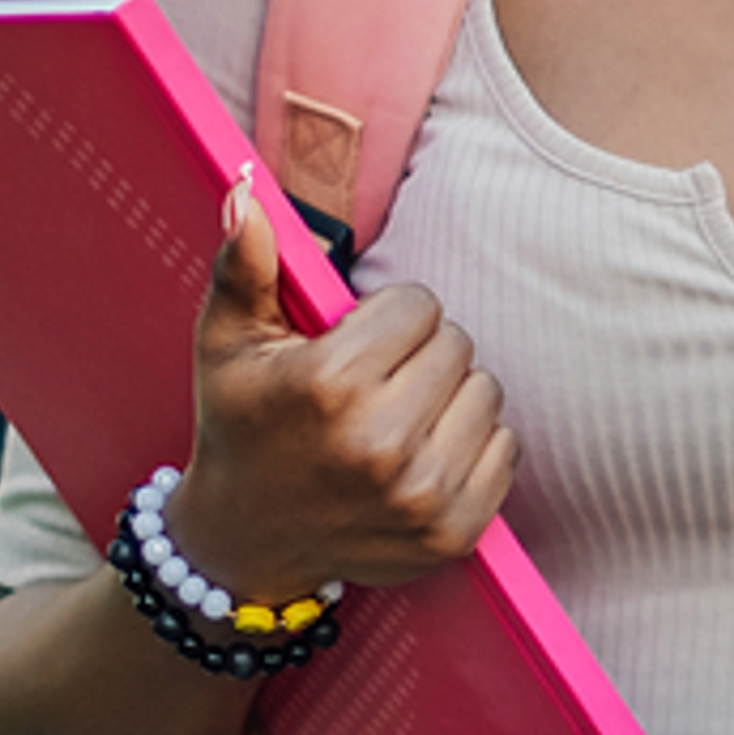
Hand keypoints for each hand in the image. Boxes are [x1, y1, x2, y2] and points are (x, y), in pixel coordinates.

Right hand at [167, 174, 517, 609]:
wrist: (245, 541)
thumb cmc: (242, 425)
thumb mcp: (227, 342)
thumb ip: (245, 263)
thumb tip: (246, 193)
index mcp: (329, 385)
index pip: (420, 305)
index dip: (387, 318)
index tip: (354, 345)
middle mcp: (380, 444)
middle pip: (458, 345)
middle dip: (420, 354)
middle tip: (374, 385)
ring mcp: (420, 496)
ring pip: (487, 393)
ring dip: (450, 398)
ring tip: (397, 419)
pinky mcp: (453, 533)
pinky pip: (506, 450)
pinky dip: (472, 446)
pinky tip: (421, 457)